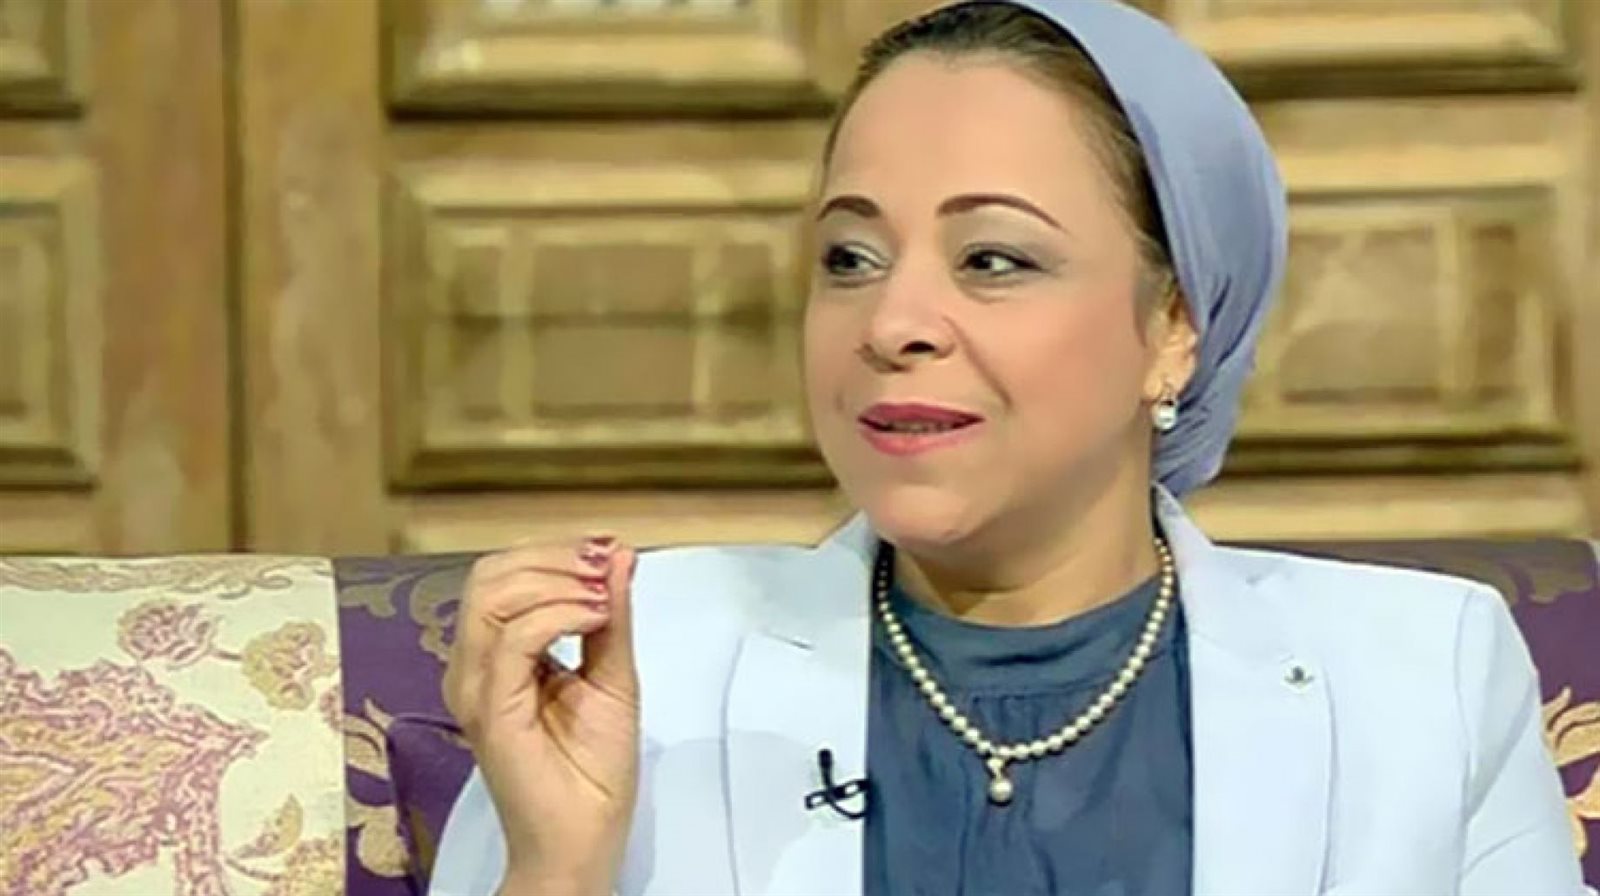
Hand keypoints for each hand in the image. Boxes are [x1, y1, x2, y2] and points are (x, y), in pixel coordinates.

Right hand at [444, 535, 639, 893]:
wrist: (586, 837)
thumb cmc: (593, 767)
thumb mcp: (612, 672)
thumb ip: (610, 614)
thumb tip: (617, 553)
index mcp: (495, 654)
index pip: (502, 575)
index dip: (552, 551)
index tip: (606, 550)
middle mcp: (473, 666)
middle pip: (487, 575)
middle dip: (552, 557)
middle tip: (602, 565)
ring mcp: (475, 688)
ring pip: (490, 597)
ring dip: (555, 580)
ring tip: (601, 596)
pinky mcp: (489, 710)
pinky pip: (511, 639)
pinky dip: (558, 614)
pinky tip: (595, 618)